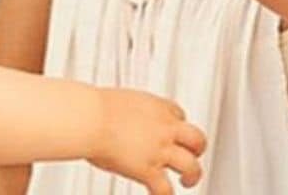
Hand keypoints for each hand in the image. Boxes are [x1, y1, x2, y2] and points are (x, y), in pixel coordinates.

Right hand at [88, 88, 205, 194]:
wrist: (90, 119)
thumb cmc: (97, 109)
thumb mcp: (122, 101)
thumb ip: (130, 112)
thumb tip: (120, 118)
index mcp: (157, 107)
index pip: (179, 114)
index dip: (178, 124)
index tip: (172, 132)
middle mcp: (163, 127)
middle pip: (196, 138)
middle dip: (197, 149)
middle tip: (193, 155)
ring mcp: (159, 150)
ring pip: (191, 165)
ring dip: (192, 175)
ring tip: (187, 181)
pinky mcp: (149, 170)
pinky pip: (165, 189)